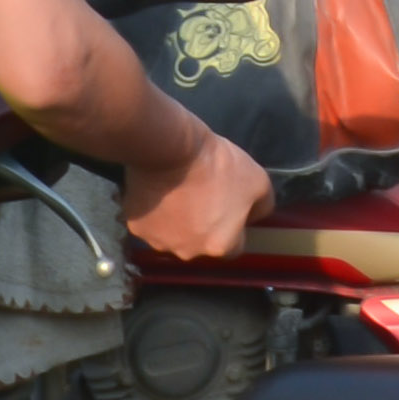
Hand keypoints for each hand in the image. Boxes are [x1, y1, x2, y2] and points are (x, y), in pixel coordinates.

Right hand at [120, 125, 271, 264]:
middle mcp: (188, 252)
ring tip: (178, 192)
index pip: (233, 247)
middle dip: (203, 226)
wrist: (170, 147)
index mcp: (220, 246)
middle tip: (202, 196)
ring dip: (177, 222)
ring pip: (173, 236)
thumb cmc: (217, 165)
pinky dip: (155, 212)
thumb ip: (262, 207)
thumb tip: (254, 217)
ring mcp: (159, 242)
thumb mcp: (258, 181)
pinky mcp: (136, 226)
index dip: (233, 227)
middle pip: (201, 244)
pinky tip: (159, 191)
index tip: (228, 206)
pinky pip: (150, 223)